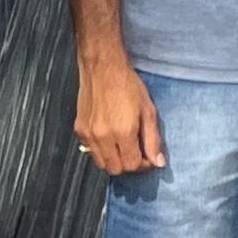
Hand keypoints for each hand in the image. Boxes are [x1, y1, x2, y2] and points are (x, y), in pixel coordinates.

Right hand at [73, 52, 163, 176]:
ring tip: (125, 147)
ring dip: (115, 161)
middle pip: (116, 169)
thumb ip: (153, 140)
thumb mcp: (148, 111)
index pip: (133, 165)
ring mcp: (88, 134)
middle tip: (138, 153)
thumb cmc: (128, 86)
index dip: (144, 165)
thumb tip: (158, 162)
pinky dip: (102, 152)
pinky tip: (112, 139)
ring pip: (102, 164)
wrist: (103, 69)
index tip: (149, 157)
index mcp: (123, 132)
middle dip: (130, 165)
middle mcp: (103, 136)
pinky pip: (91, 152)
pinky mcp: (79, 130)